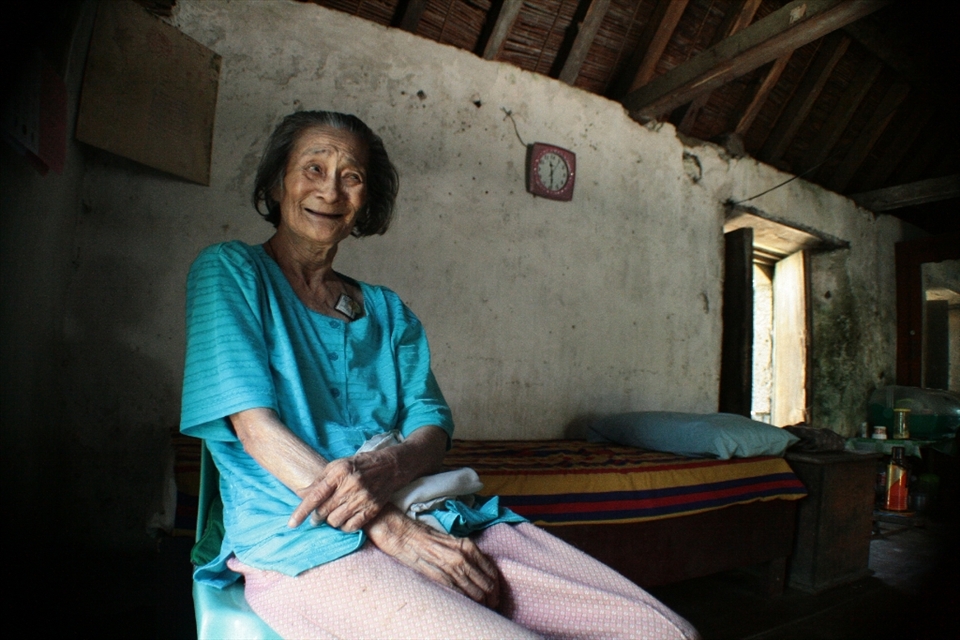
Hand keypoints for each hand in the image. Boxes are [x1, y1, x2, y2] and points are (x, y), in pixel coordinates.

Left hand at [288, 449, 401, 531]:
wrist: (390, 467)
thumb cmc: (359, 465)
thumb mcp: (337, 466)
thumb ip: (318, 481)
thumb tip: (299, 494)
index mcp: (339, 473)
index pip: (315, 496)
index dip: (302, 511)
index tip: (292, 524)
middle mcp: (350, 485)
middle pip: (324, 511)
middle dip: (316, 517)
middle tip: (317, 517)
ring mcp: (363, 498)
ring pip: (336, 521)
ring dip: (331, 521)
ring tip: (334, 514)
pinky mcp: (372, 508)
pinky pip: (351, 526)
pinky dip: (344, 526)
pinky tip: (345, 519)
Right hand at [366, 506, 500, 608]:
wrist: (405, 536)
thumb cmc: (427, 538)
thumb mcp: (454, 542)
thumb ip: (468, 555)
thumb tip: (481, 572)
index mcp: (469, 547)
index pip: (492, 572)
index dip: (496, 587)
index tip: (496, 595)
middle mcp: (464, 557)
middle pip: (487, 585)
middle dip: (492, 598)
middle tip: (492, 606)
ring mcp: (452, 568)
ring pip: (476, 593)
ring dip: (482, 604)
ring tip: (483, 609)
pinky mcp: (440, 578)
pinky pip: (459, 595)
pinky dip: (466, 603)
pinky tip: (468, 607)